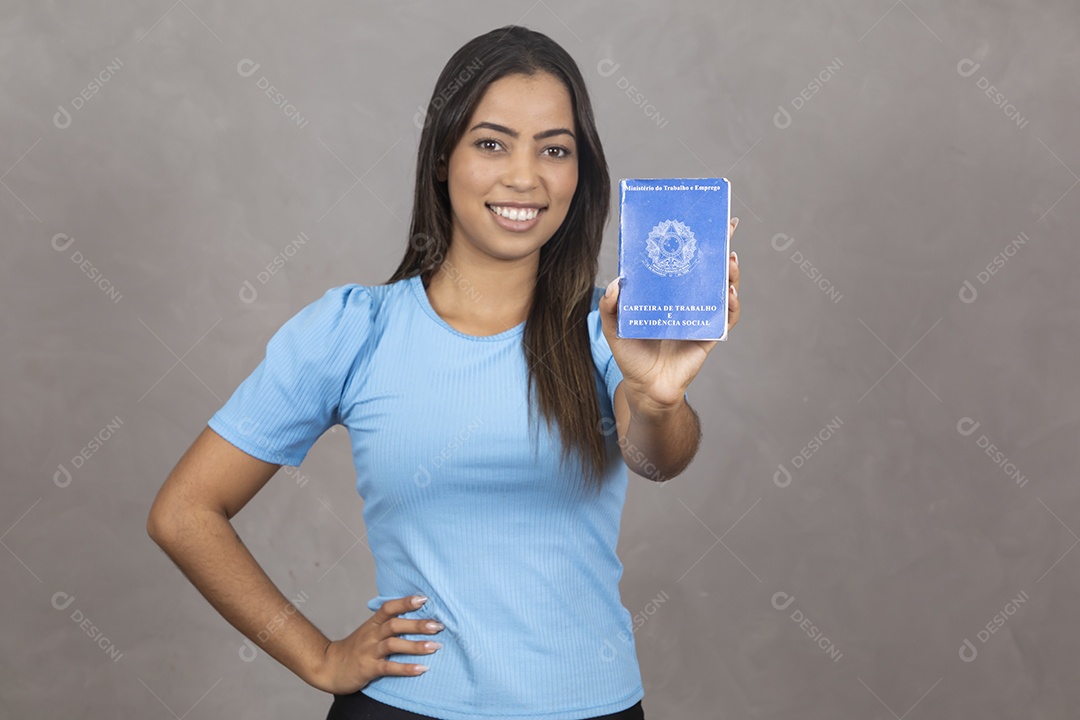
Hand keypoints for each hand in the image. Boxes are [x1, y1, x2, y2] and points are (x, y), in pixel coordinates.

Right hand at [313, 595, 443, 693]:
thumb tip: (415, 614)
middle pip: (394, 625)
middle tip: (438, 625)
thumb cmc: (356, 648)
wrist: (330, 667)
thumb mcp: (369, 631)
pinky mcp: (368, 668)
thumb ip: (387, 623)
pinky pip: (388, 668)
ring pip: (393, 645)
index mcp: (373, 623)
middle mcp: (371, 635)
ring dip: (415, 645)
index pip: (388, 608)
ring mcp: (369, 651)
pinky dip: (406, 668)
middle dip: (417, 624)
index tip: (424, 598)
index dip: (405, 602)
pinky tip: (421, 669)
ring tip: (435, 646)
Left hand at [598, 217, 740, 408]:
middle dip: (721, 248)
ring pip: (723, 288)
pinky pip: (726, 317)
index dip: (694, 241)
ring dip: (730, 273)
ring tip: (729, 260)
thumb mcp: (614, 326)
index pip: (683, 260)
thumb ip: (611, 305)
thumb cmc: (631, 354)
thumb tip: (619, 282)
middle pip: (709, 269)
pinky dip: (730, 305)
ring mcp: (701, 315)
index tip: (704, 219)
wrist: (645, 388)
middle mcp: (687, 299)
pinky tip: (727, 294)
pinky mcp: (710, 335)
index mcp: (667, 291)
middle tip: (727, 230)